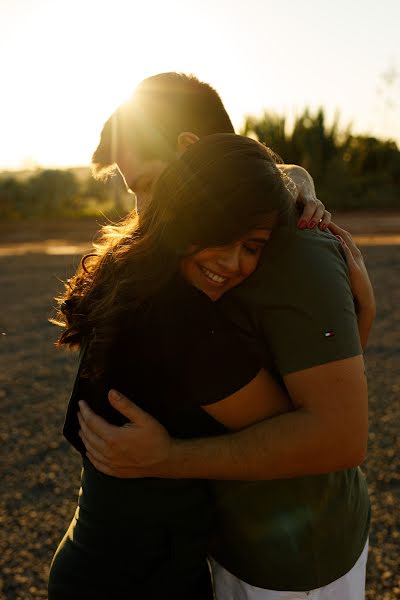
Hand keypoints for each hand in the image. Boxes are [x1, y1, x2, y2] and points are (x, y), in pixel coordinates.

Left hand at [77, 390, 172, 477]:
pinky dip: (89, 454)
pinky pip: (96, 463)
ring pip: (89, 449)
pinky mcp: (115, 472)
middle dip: (82, 422)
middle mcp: (109, 452)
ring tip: (81, 428)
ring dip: (84, 437)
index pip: (92, 422)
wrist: (166, 460)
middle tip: (80, 412)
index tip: (81, 403)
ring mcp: (111, 464)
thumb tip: (110, 393)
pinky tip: (88, 450)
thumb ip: (125, 405)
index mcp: (114, 437)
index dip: (85, 411)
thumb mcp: (143, 418)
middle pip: (88, 435)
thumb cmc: (156, 437)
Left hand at [281, 165, 330, 229]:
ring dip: (322, 220)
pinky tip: (323, 230)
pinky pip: (326, 215)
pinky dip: (327, 221)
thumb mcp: (285, 190)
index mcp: (304, 194)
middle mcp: (313, 199)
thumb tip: (269, 204)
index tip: (300, 225)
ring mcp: (317, 204)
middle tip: (306, 228)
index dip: (306, 215)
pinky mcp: (319, 210)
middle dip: (313, 218)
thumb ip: (282, 196)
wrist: (300, 181)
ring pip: (323, 211)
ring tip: (320, 229)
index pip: (309, 204)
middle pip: (317, 207)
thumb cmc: (288, 188)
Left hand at [329, 222, 375, 348]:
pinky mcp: (354, 268)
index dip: (332, 228)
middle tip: (321, 217)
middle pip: (344, 235)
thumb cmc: (351, 286)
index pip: (341, 237)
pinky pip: (348, 254)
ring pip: (346, 242)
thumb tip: (325, 256)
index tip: (321, 220)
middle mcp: (355, 254)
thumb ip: (336, 262)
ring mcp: (355, 260)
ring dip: (337, 231)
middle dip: (333, 225)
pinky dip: (343, 246)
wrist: (363, 298)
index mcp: (351, 254)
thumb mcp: (342, 271)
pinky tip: (336, 240)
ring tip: (326, 223)